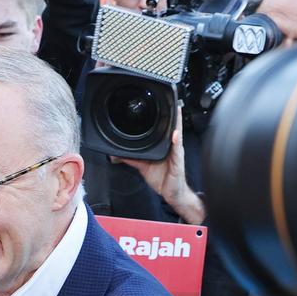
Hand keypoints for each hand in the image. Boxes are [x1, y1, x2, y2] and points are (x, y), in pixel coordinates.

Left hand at [110, 107, 205, 225]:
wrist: (171, 193)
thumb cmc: (162, 178)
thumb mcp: (143, 167)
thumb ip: (132, 159)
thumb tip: (118, 155)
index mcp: (165, 147)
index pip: (165, 130)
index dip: (166, 118)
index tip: (164, 105)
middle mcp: (172, 148)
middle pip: (174, 129)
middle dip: (174, 116)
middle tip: (173, 102)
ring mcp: (176, 154)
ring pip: (177, 136)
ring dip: (177, 124)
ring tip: (176, 112)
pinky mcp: (178, 162)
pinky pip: (177, 151)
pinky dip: (176, 142)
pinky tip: (175, 135)